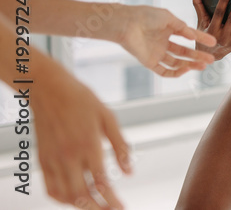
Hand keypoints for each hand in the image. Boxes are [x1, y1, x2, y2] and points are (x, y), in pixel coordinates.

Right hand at [33, 58, 130, 208]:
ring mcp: (53, 160)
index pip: (101, 182)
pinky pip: (50, 188)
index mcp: (88, 144)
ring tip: (96, 207)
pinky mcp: (43, 161)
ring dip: (81, 206)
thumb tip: (130, 171)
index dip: (112, 199)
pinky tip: (74, 199)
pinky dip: (62, 199)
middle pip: (82, 195)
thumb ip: (121, 146)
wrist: (50, 90)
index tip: (121, 207)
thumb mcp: (109, 118)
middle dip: (98, 208)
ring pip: (65, 196)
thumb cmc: (81, 100)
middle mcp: (69, 156)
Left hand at [111, 4, 216, 76]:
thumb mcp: (168, 18)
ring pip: (177, 63)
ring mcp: (157, 53)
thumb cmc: (146, 16)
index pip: (188, 36)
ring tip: (203, 66)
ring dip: (190, 65)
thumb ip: (182, 28)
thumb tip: (193, 36)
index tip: (213, 42)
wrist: (126, 24)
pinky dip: (175, 72)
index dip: (201, 39)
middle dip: (198, 56)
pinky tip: (186, 69)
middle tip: (211, 60)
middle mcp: (163, 43)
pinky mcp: (149, 62)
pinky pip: (164, 71)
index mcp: (168, 30)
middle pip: (184, 52)